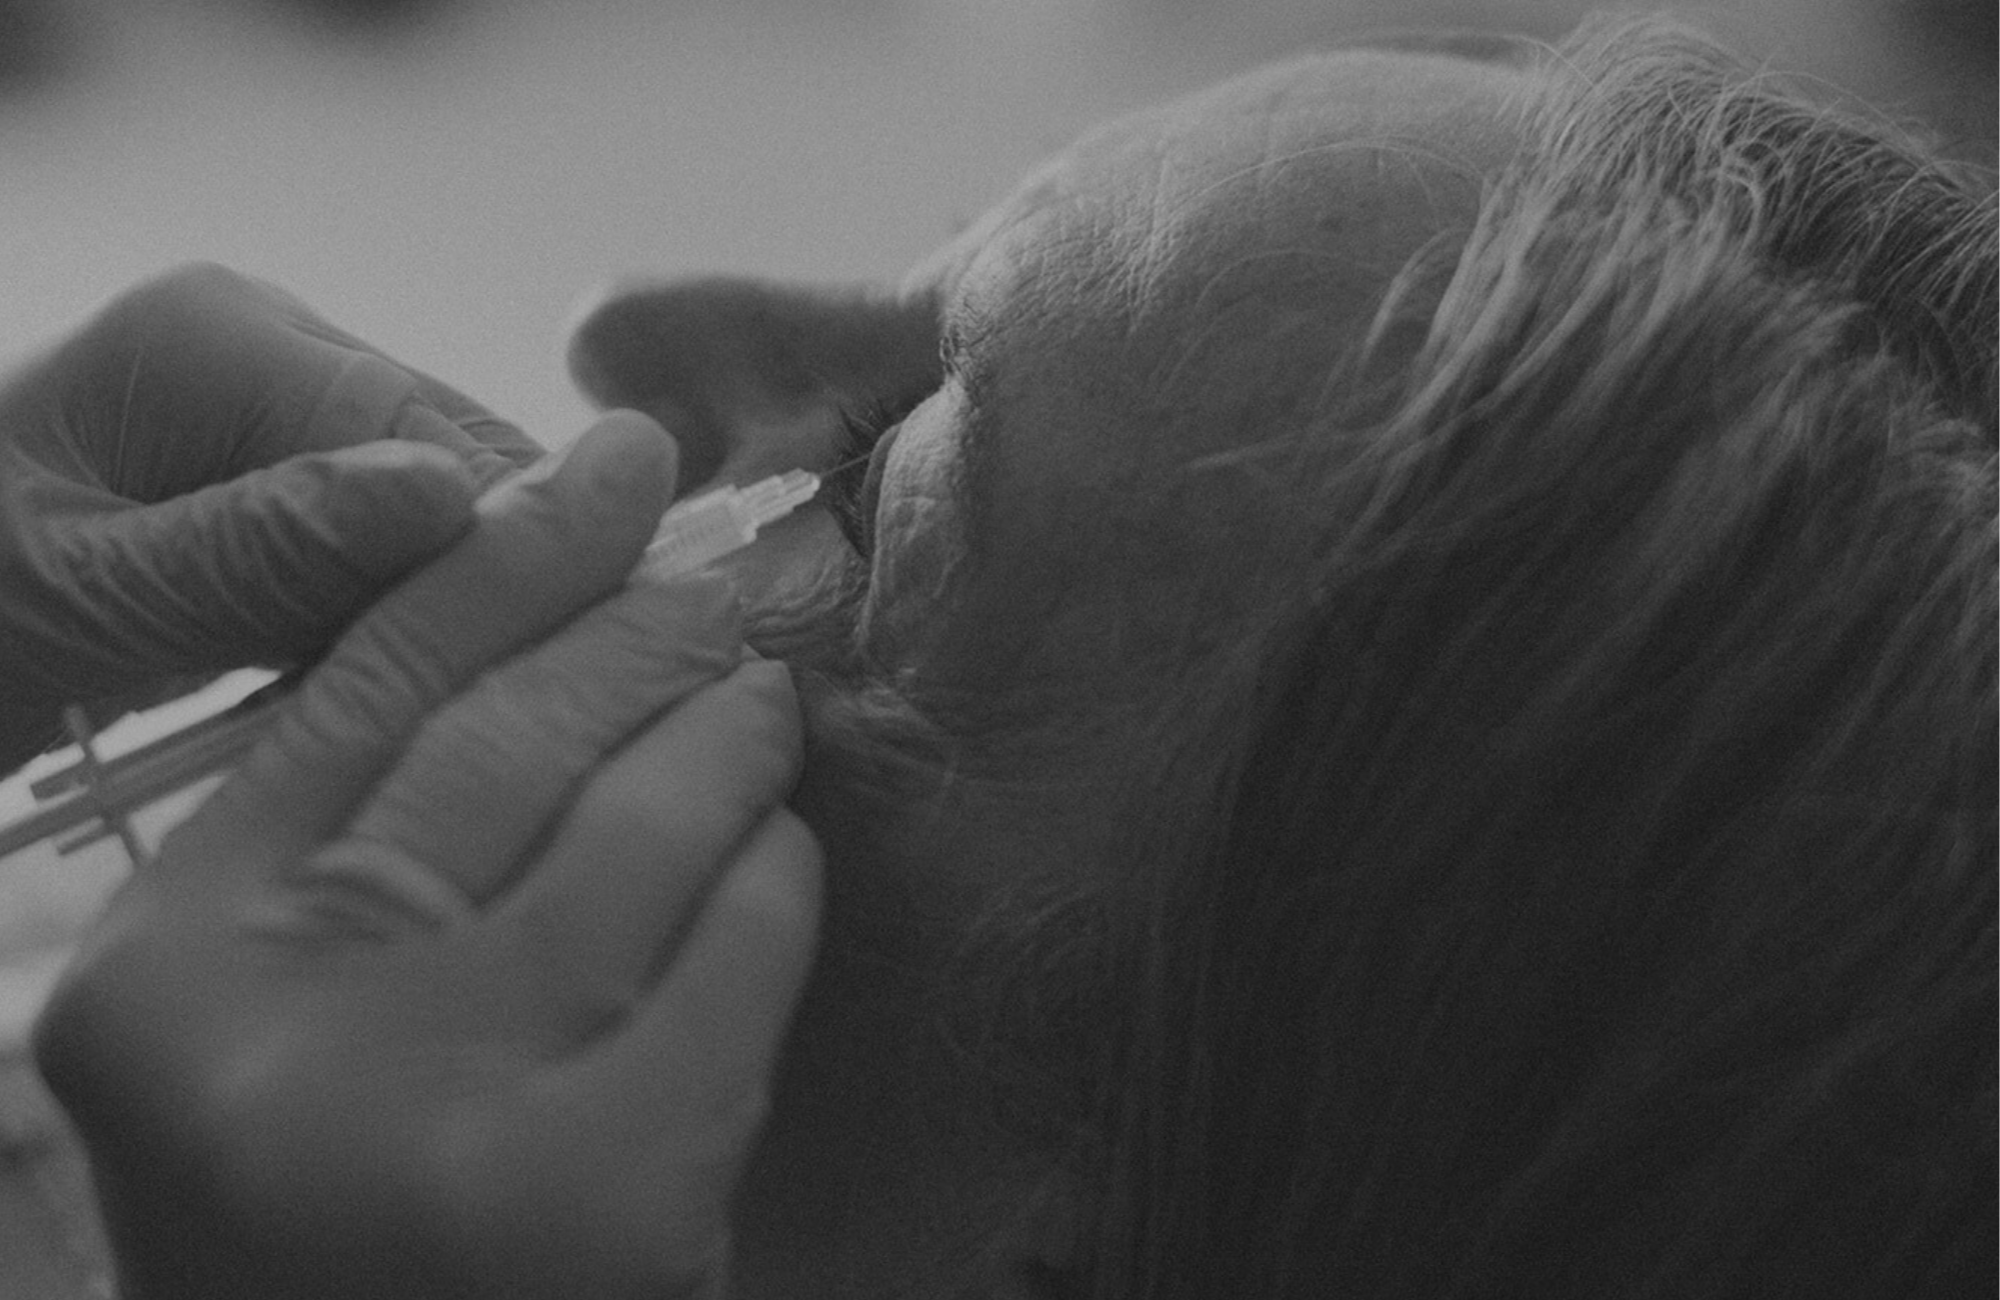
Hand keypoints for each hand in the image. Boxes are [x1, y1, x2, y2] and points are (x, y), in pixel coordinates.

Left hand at [0, 262, 543, 771]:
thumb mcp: (75, 600)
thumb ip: (267, 552)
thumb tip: (459, 504)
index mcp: (224, 337)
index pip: (443, 444)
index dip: (509, 566)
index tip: (534, 693)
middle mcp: (268, 349)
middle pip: (459, 475)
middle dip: (478, 597)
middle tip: (487, 735)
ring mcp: (270, 416)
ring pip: (435, 526)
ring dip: (435, 626)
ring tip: (441, 732)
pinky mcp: (262, 487)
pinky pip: (377, 560)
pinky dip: (384, 638)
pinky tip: (375, 707)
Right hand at [33, 412, 822, 1299]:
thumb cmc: (351, 1241)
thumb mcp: (285, 1053)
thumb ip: (353, 873)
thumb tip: (545, 643)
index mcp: (164, 978)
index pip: (359, 694)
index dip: (501, 561)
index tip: (604, 464)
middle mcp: (280, 1034)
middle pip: (502, 737)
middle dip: (635, 630)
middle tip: (711, 584)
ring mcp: (445, 1112)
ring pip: (641, 820)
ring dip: (726, 736)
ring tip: (757, 702)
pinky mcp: (610, 1191)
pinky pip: (741, 945)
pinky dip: (780, 879)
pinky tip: (785, 855)